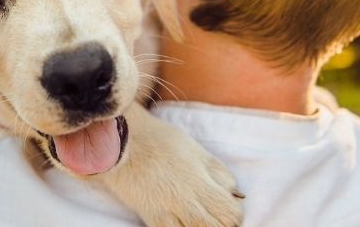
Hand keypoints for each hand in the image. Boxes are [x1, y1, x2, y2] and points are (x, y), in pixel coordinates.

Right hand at [97, 104, 244, 226]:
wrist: (122, 143)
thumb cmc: (160, 141)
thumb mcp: (197, 150)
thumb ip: (218, 172)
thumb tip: (236, 194)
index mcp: (201, 183)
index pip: (231, 214)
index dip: (234, 212)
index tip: (227, 204)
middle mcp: (186, 202)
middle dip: (221, 224)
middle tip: (214, 214)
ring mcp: (168, 213)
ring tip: (197, 218)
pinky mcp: (151, 219)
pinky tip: (180, 222)